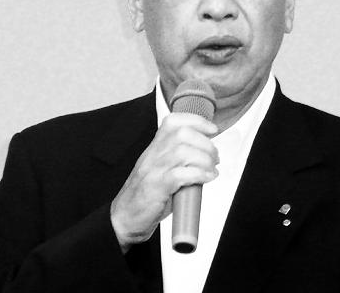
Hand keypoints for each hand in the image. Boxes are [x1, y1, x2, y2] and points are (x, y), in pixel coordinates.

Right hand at [110, 112, 218, 251]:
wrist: (125, 218)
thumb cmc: (147, 195)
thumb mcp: (162, 170)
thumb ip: (180, 160)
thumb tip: (208, 156)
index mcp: (154, 148)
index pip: (173, 122)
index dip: (196, 121)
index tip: (212, 130)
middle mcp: (153, 155)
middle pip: (182, 134)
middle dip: (205, 143)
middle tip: (214, 158)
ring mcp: (154, 170)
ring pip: (183, 152)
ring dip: (205, 160)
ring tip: (211, 170)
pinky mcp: (156, 188)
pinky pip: (181, 175)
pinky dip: (199, 174)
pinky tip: (207, 178)